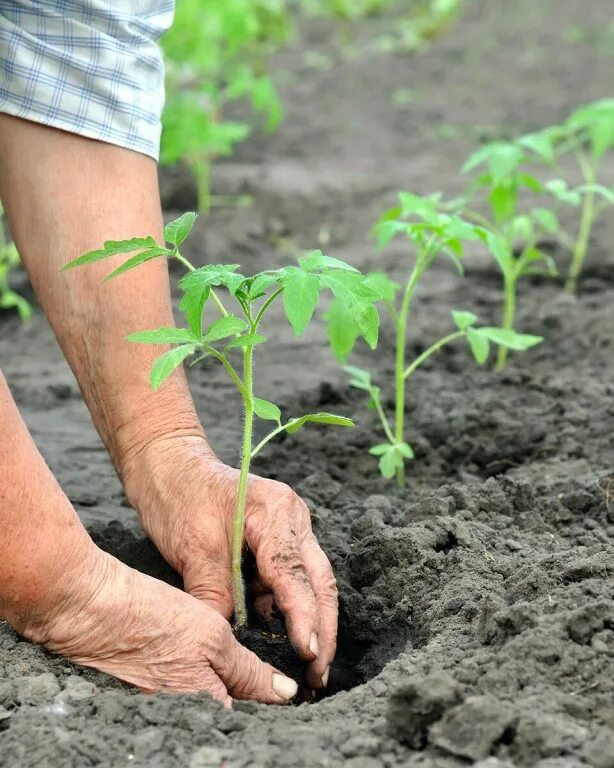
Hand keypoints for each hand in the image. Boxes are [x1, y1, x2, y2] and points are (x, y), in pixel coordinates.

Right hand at [16, 544, 298, 705]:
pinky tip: (205, 666)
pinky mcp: (149, 698)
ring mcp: (164, 711)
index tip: (290, 691)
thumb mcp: (212, 636)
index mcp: (205, 710)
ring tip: (242, 670)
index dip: (272, 708)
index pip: (251, 721)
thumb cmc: (152, 618)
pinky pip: (187, 700)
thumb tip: (285, 694)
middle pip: (230, 718)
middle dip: (251, 702)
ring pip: (209, 708)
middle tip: (270, 679)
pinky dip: (201, 686)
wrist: (90, 609)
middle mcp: (184, 720)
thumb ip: (249, 671)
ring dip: (228, 693)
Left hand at [124, 435, 337, 690]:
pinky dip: (288, 607)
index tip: (308, 655)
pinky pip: (290, 577)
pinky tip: (283, 636)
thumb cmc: (177, 496)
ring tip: (309, 665)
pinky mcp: (277, 538)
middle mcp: (292, 517)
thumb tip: (229, 646)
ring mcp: (289, 526)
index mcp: (276, 512)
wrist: (167, 463)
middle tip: (319, 675)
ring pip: (311, 580)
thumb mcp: (193, 549)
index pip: (295, 574)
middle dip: (323, 628)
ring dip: (311, 620)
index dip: (304, 618)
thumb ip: (215, 596)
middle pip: (319, 580)